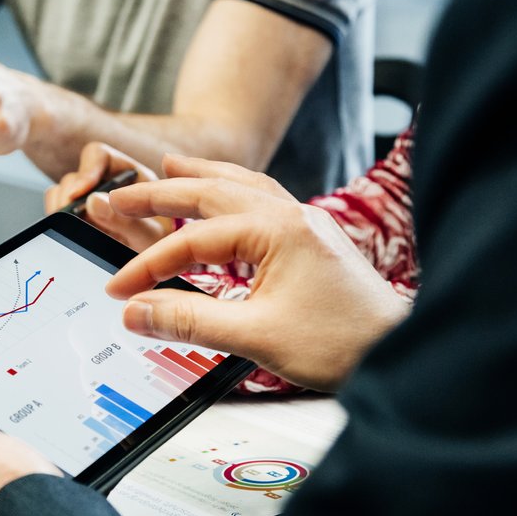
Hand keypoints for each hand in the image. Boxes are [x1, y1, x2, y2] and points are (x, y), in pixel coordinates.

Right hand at [44, 143, 169, 250]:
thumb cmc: (163, 245)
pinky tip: (71, 239)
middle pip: (73, 178)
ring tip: (72, 233)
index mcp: (129, 175)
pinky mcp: (76, 219)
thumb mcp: (152, 236)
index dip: (85, 171)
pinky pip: (56, 214)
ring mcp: (88, 201)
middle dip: (67, 201)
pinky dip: (58, 225)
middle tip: (69, 224)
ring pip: (60, 195)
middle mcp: (105, 183)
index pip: (99, 156)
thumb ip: (128, 221)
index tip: (77, 194)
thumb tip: (92, 202)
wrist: (156, 266)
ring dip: (61, 214)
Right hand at [104, 161, 409, 391]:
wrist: (398, 351)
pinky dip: (234, 187)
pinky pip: (264, 197)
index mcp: (276, 231)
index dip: (147, 266)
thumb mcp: (256, 336)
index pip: (193, 241)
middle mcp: (292, 216)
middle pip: (212, 190)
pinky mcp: (314, 239)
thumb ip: (189, 321)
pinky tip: (227, 193)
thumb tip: (136, 313)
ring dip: (201, 175)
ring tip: (169, 164)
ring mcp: (306, 224)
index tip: (118, 291)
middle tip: (118, 196)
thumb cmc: (341, 344)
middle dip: (160, 191)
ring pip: (242, 183)